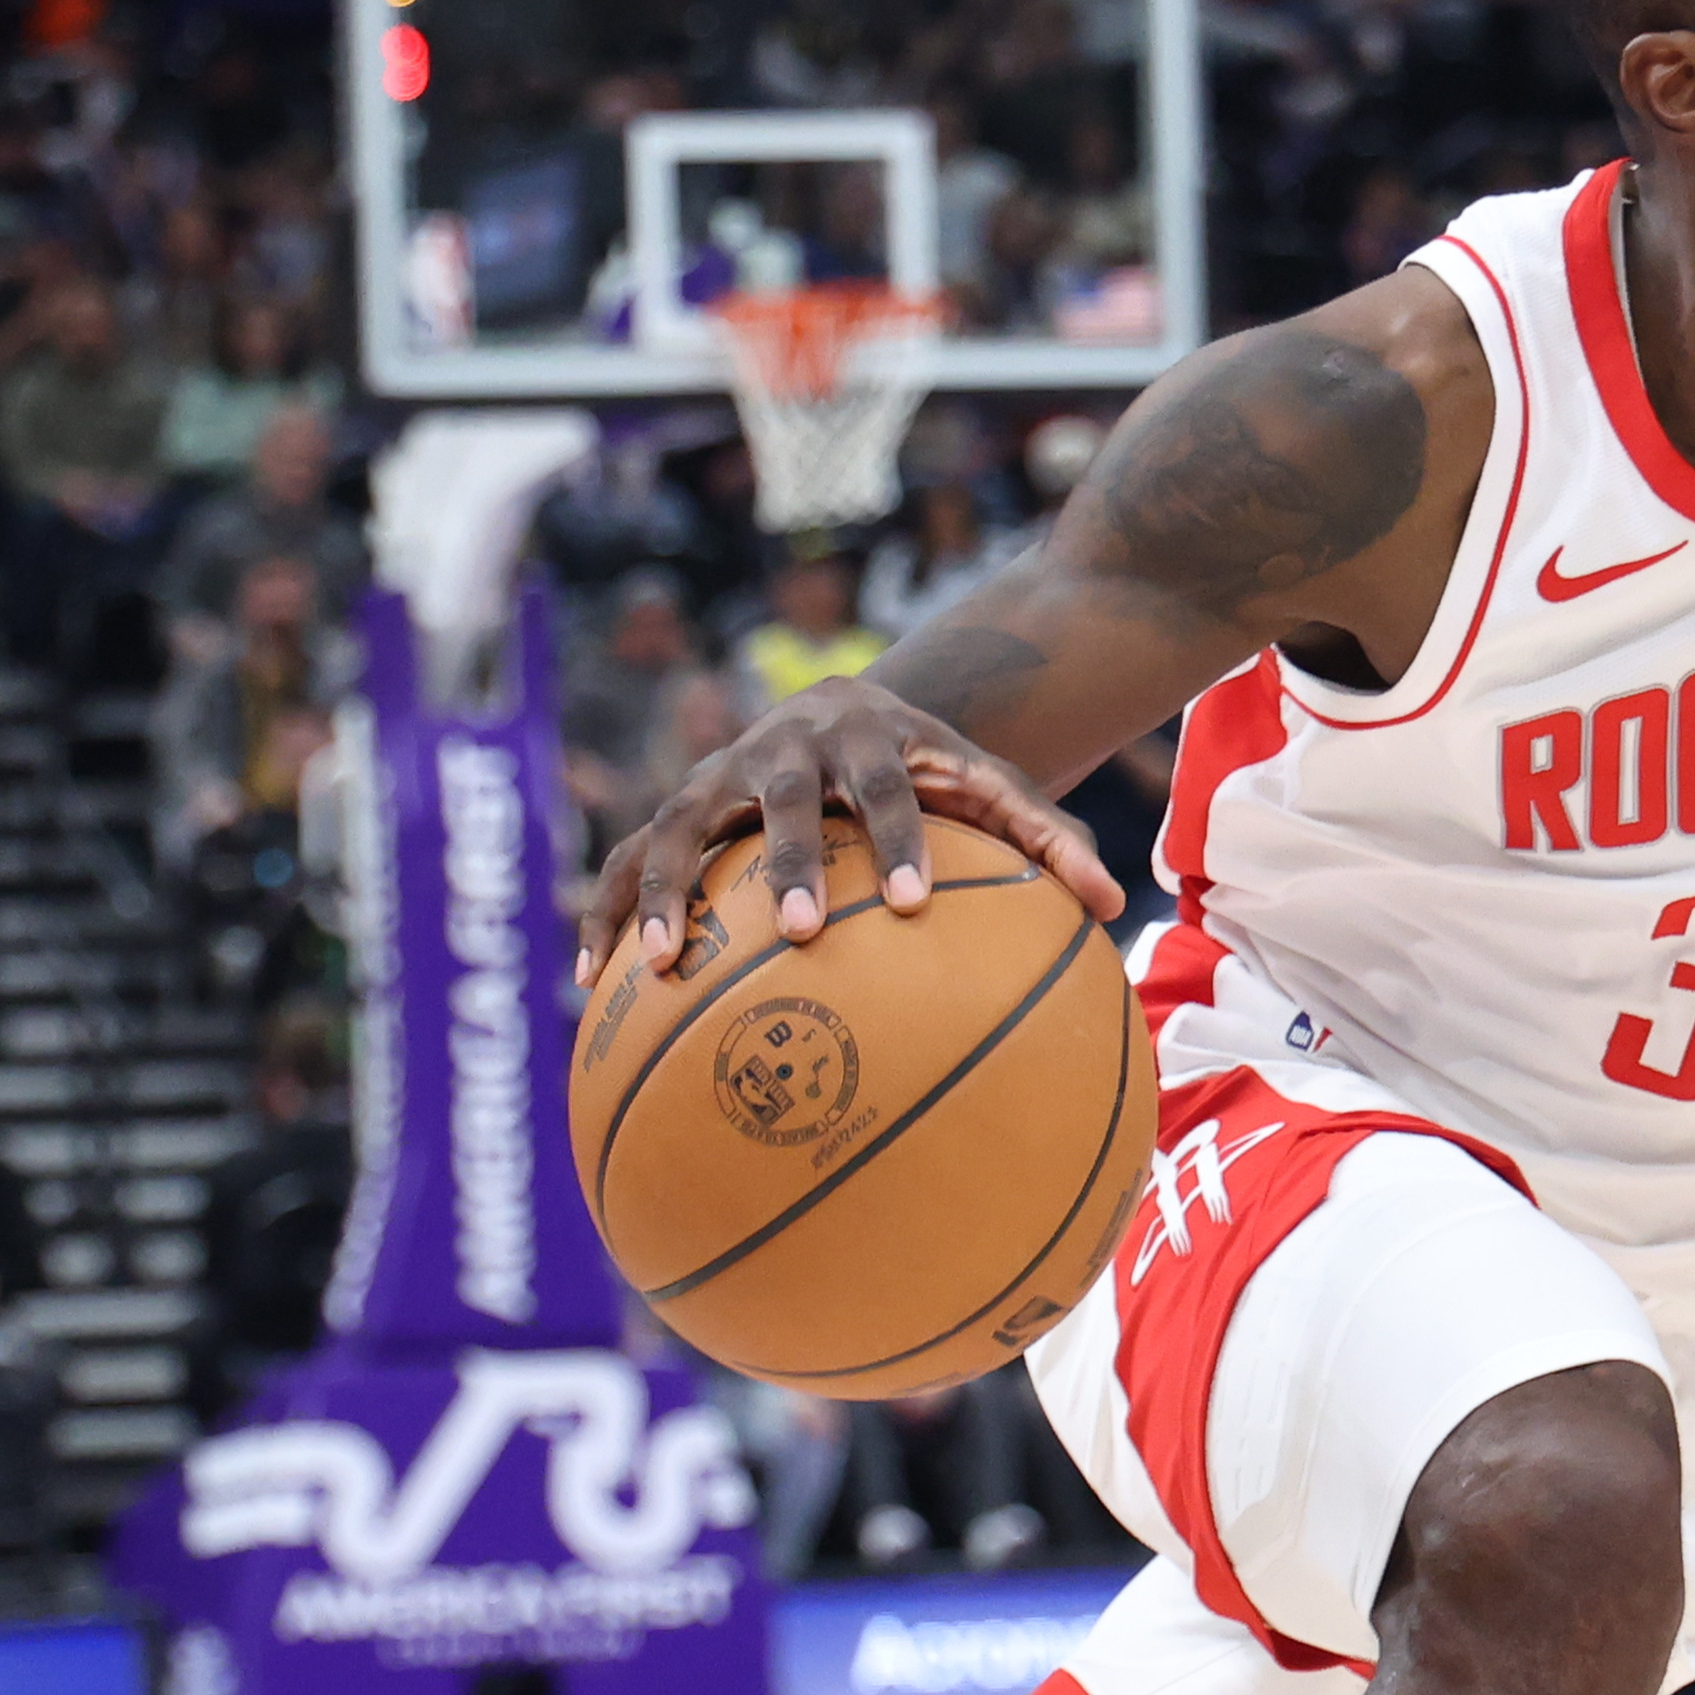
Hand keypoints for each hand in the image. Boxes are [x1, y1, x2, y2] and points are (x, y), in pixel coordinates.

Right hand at [583, 676, 1120, 978]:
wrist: (850, 707)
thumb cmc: (931, 768)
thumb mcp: (990, 788)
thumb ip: (1047, 841)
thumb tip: (1108, 909)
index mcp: (867, 736)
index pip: (885, 786)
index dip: (896, 838)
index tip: (913, 904)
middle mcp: (783, 748)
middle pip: (780, 800)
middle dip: (785, 863)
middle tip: (798, 934)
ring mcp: (720, 777)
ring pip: (680, 826)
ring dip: (668, 893)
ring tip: (660, 966)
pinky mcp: (677, 811)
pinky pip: (631, 863)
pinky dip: (607, 915)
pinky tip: (586, 986)